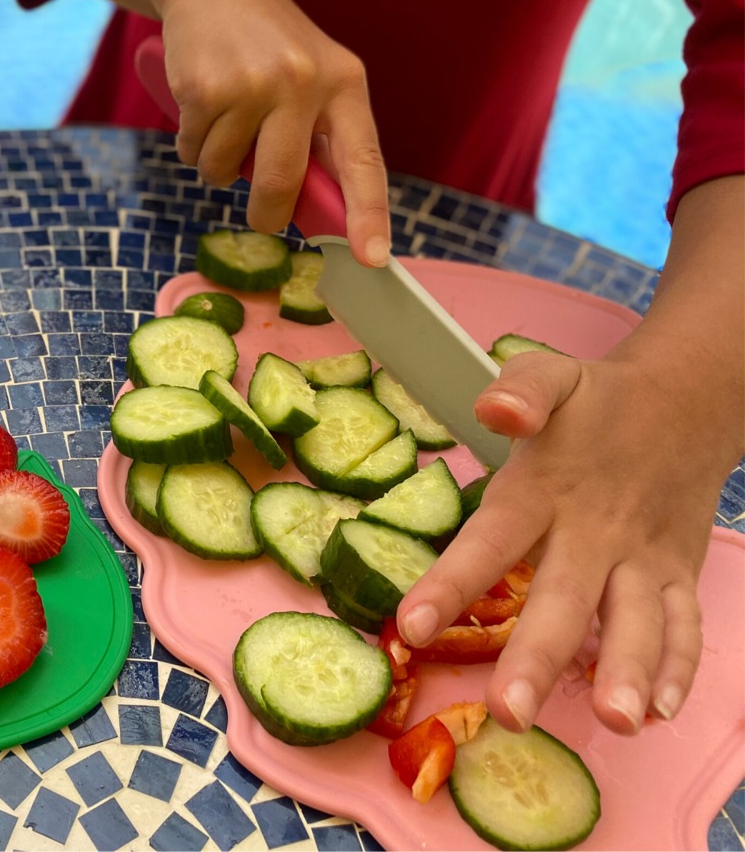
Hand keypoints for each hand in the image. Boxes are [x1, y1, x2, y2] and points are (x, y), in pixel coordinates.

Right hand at [156, 0, 390, 267]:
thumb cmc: (268, 44)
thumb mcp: (312, 78)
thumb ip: (320, 139)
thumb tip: (321, 216)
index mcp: (343, 83)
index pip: (363, 161)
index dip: (368, 215)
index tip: (373, 258)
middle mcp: (302, 82)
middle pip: (282, 184)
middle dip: (266, 215)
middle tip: (260, 217)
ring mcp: (251, 84)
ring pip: (226, 172)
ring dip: (218, 166)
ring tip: (224, 122)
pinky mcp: (204, 88)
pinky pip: (193, 152)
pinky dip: (192, 144)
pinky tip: (201, 107)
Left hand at [396, 345, 726, 735]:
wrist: (683, 405)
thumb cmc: (596, 403)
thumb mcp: (550, 375)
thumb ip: (519, 390)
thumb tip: (494, 409)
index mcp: (545, 488)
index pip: (491, 540)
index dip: (451, 583)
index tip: (411, 626)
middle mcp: (594, 530)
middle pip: (564, 599)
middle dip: (537, 658)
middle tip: (508, 712)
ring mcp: (640, 556)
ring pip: (637, 621)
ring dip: (626, 670)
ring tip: (616, 719)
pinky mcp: (675, 572)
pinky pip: (683, 624)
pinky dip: (678, 667)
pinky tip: (659, 710)